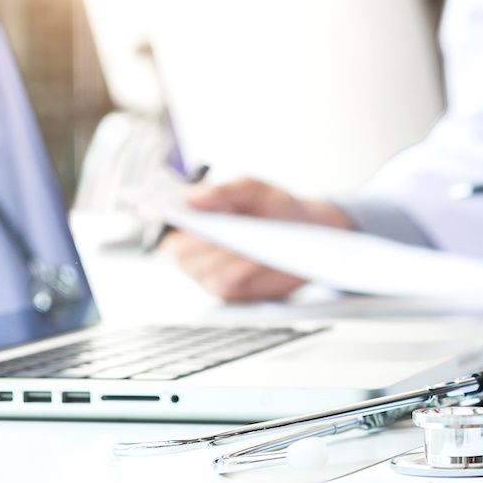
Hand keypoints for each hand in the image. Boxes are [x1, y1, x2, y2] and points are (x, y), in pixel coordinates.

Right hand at [159, 178, 352, 301]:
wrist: (312, 234)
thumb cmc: (277, 209)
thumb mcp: (256, 191)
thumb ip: (226, 191)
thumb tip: (192, 197)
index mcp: (197, 219)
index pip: (171, 221)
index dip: (171, 218)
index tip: (179, 211)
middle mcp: (198, 250)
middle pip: (183, 252)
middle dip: (200, 241)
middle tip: (219, 228)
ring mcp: (213, 273)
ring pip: (203, 271)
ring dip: (222, 257)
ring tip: (245, 243)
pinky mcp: (232, 292)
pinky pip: (226, 285)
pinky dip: (239, 271)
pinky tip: (254, 258)